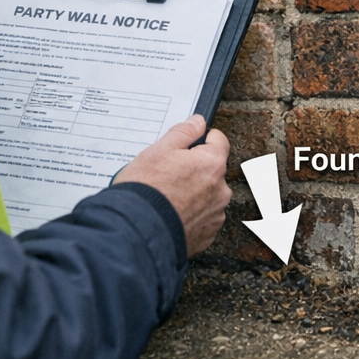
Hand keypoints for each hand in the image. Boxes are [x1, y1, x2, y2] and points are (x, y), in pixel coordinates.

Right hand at [114, 115, 230, 257]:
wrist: (137, 232)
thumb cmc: (146, 191)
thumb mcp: (158, 150)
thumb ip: (183, 133)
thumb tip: (198, 122)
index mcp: (212, 164)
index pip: (219, 141)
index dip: (202, 139)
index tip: (190, 144)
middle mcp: (220, 190)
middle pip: (212, 170)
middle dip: (195, 169)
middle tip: (169, 174)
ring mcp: (215, 215)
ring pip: (208, 195)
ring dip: (194, 194)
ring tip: (168, 197)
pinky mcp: (207, 235)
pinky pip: (202, 218)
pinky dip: (190, 215)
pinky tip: (172, 213)